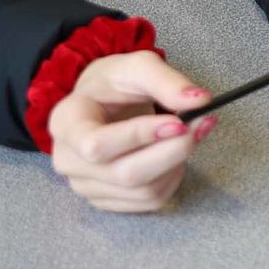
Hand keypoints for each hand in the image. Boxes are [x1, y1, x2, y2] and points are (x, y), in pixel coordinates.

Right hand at [47, 51, 215, 212]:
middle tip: (202, 124)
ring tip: (188, 134)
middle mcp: (68, 160)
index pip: (96, 145)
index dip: (139, 137)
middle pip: (125, 174)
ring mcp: (85, 185)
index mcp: (66, 122)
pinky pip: (150, 201)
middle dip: (173, 151)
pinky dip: (172, 178)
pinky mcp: (107, 201)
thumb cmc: (114, 84)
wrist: (101, 103)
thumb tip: (199, 101)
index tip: (178, 123)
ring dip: (178, 163)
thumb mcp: (137, 67)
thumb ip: (166, 81)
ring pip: (144, 191)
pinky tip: (171, 154)